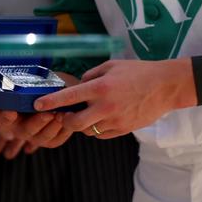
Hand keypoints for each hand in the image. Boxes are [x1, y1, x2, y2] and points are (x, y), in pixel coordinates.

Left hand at [34, 58, 192, 137]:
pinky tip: (99, 119)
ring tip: (85, 114)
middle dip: (65, 121)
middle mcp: (106, 107)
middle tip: (63, 115)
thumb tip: (78, 86)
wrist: (165, 87)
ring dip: (81, 125)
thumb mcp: (110, 66)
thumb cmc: (137, 72)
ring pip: (88, 131)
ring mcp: (116, 121)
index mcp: (100, 88)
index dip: (50, 101)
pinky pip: (102, 135)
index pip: (69, 97)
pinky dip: (96, 129)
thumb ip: (90, 76)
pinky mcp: (124, 130)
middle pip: (75, 123)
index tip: (36, 104)